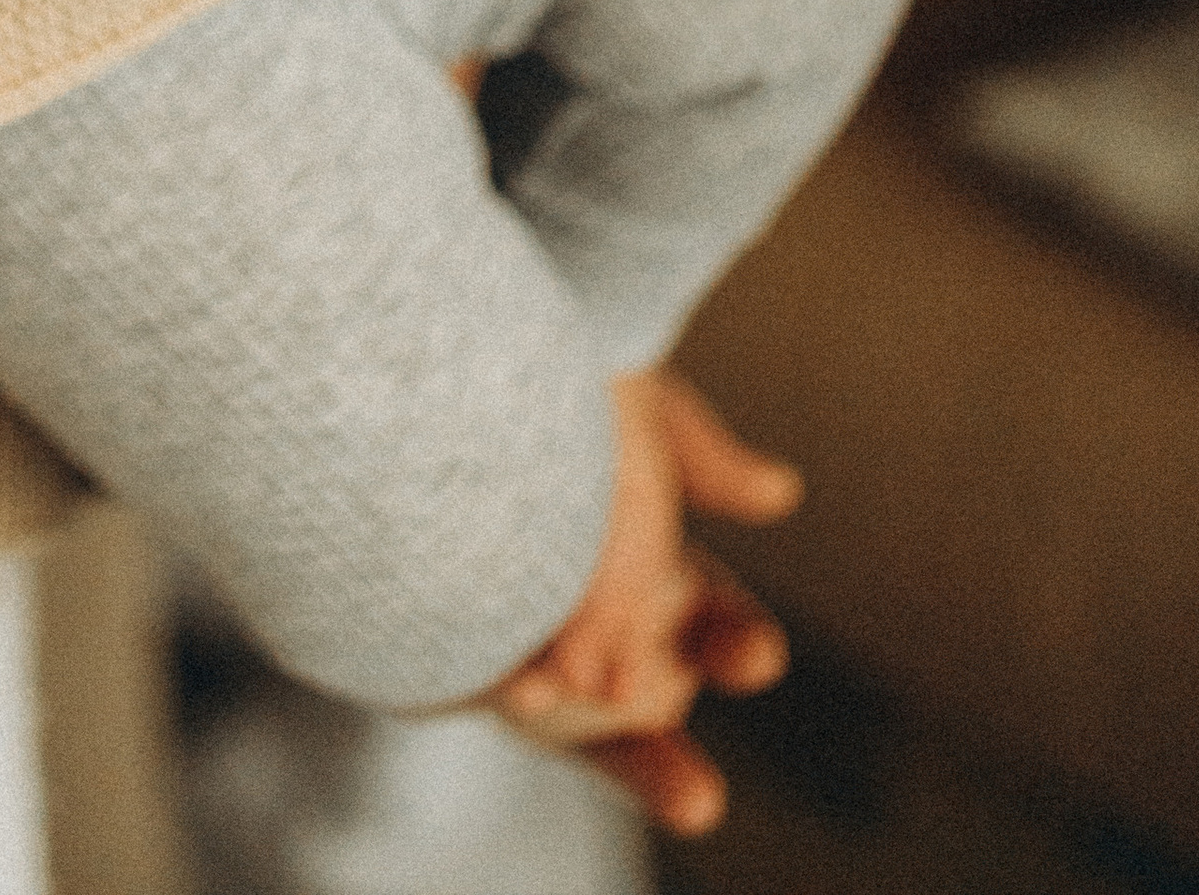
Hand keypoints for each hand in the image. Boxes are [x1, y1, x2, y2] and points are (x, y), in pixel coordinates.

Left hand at [489, 368, 799, 837]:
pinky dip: (529, 697)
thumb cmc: (542, 400)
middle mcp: (614, 632)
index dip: (742, 642)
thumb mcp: (624, 410)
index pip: (718, 621)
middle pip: (674, 684)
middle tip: (722, 735)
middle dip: (690, 721)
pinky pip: (514, 700)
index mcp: (660, 572)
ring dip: (653, 768)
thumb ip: (695, 457)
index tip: (757, 658)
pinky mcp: (482, 677)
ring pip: (612, 734)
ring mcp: (550, 666)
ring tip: (696, 798)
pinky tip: (530, 691)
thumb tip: (780, 493)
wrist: (418, 414)